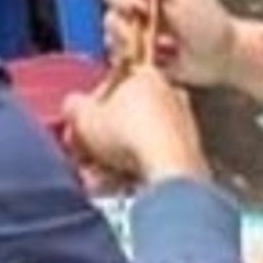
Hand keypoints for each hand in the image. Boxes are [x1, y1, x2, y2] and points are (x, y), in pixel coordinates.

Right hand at [60, 65, 208, 188]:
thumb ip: (73, 107)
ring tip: (95, 179)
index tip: (78, 128)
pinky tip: (115, 186)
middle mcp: (170, 95)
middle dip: (100, 142)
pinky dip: (134, 172)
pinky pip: (153, 160)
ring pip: (137, 142)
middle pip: (125, 118)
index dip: (90, 109)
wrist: (168, 169)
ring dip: (112, 161)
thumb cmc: (127, 134)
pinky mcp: (190, 153)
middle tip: (83, 159)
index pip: (111, 86)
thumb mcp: (84, 117)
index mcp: (146, 76)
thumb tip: (72, 106)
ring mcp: (183, 125)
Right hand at [104, 0, 249, 89]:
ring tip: (156, 48)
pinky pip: (117, 56)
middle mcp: (136, 5)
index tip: (136, 7)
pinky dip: (130, 58)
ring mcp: (135, 31)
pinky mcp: (136, 54)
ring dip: (129, 42)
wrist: (221, 57)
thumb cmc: (209, 21)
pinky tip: (152, 59)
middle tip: (146, 31)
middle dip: (123, 23)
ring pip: (110, 34)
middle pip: (107, 10)